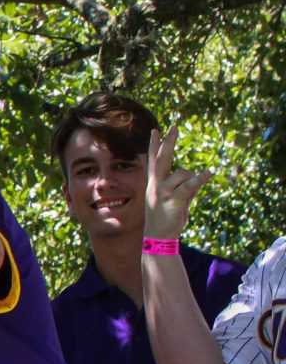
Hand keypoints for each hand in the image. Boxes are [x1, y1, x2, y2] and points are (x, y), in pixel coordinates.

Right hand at [142, 123, 204, 240]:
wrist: (158, 237)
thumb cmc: (167, 217)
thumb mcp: (175, 199)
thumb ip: (185, 186)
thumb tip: (199, 176)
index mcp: (154, 183)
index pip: (154, 160)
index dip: (155, 145)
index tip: (156, 131)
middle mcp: (156, 184)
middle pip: (162, 158)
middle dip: (168, 142)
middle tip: (173, 126)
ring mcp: (163, 191)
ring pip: (184, 174)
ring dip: (191, 182)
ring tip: (184, 199)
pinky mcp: (173, 199)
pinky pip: (190, 184)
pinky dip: (201, 178)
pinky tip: (209, 173)